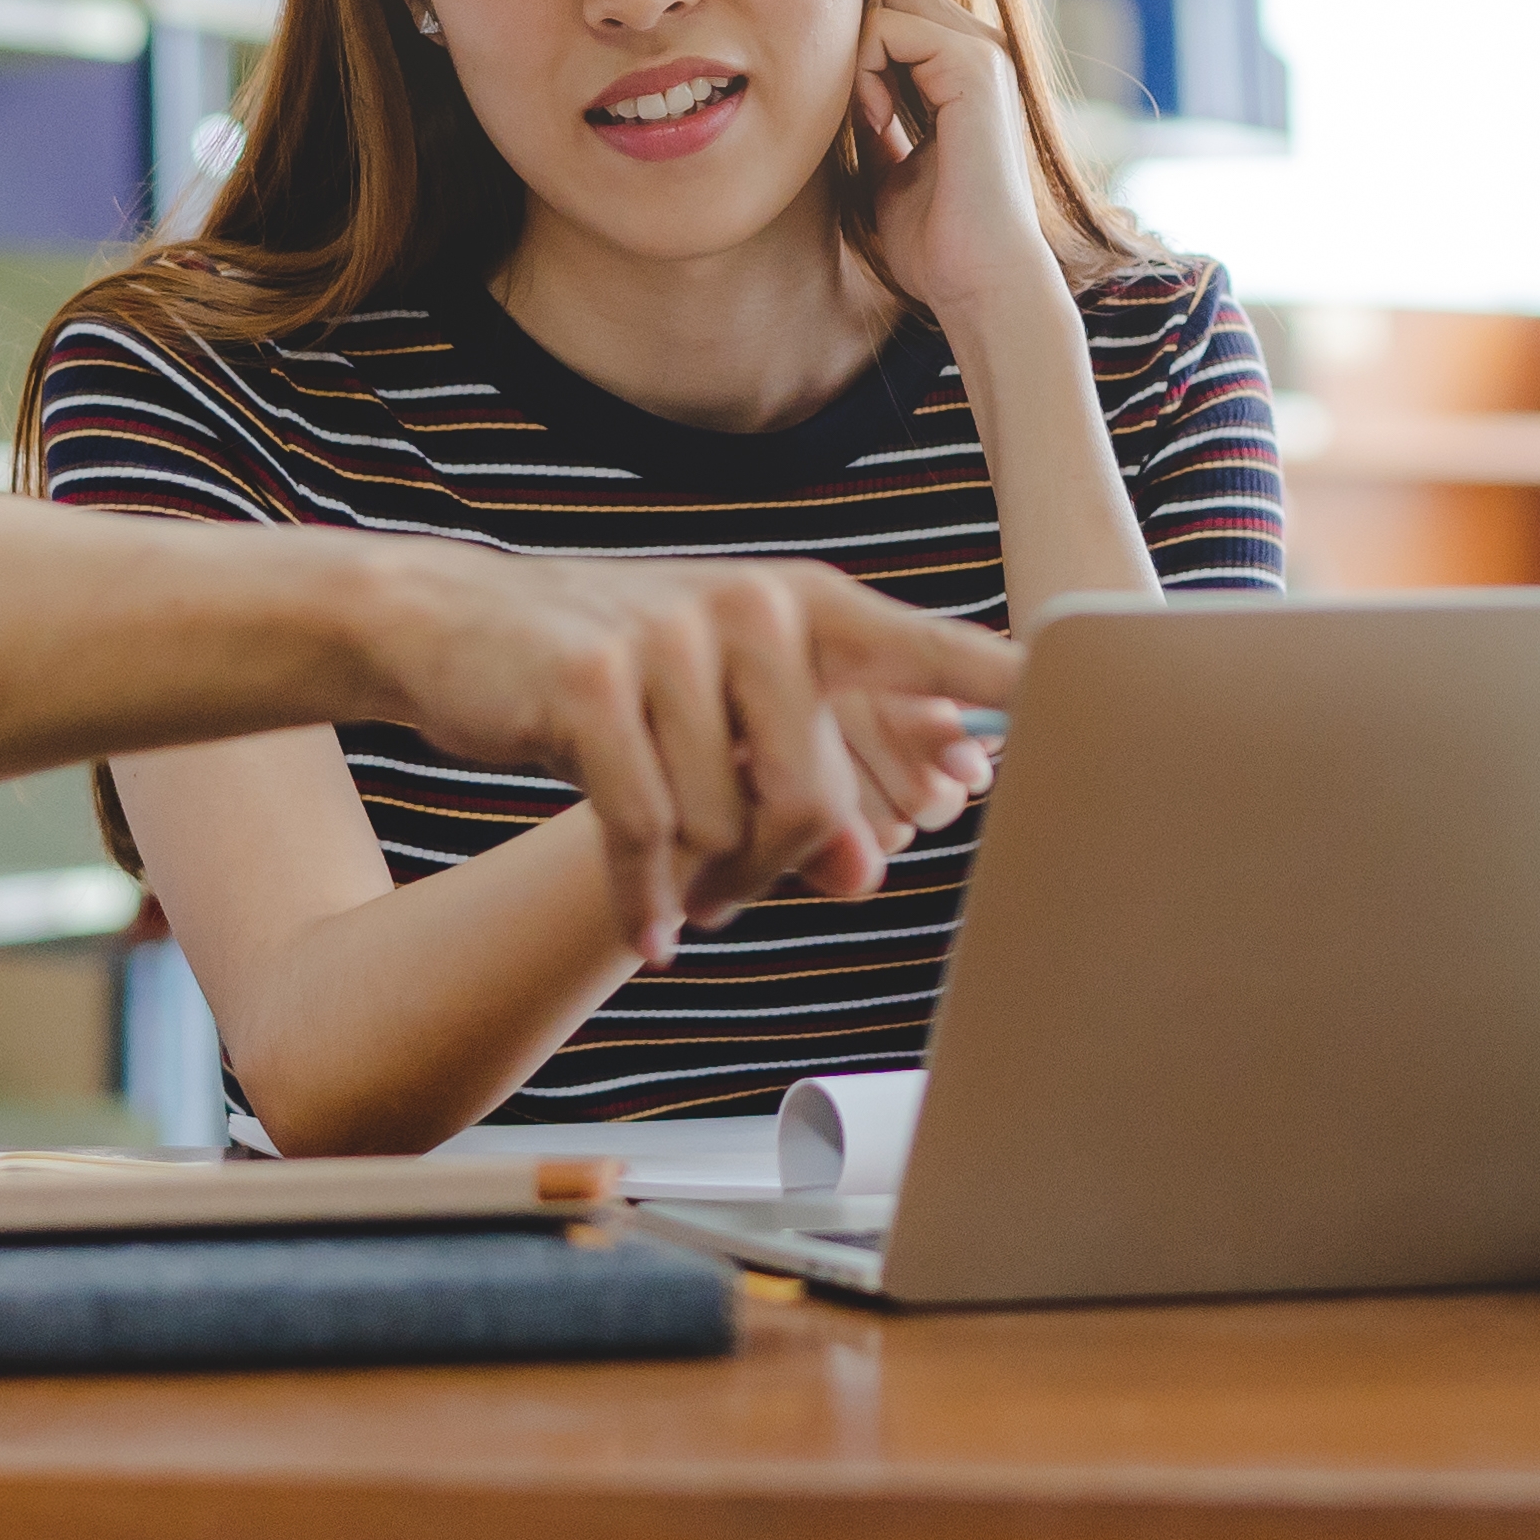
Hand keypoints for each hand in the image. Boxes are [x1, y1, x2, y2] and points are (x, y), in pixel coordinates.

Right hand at [355, 546, 1015, 961]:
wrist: (458, 626)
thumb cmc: (617, 674)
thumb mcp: (721, 718)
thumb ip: (807, 785)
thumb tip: (867, 872)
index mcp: (806, 607)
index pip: (928, 651)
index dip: (1003, 688)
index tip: (1080, 707)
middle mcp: (752, 610)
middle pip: (810, 795)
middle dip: (772, 872)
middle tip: (732, 900)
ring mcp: (669, 639)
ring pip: (726, 824)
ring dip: (702, 885)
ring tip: (677, 891)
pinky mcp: (591, 685)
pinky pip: (644, 831)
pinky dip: (644, 900)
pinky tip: (647, 931)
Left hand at [853, 0, 1067, 319]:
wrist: (979, 281)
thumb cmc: (936, 243)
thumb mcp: (891, 169)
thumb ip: (876, 122)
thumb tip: (834, 92)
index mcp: (967, 71)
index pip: (898, 3)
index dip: (854, 33)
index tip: (843, 101)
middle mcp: (981, 50)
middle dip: (849, 31)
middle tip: (845, 101)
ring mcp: (983, 53)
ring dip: (853, 54)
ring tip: (864, 117)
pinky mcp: (974, 66)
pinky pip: (887, 27)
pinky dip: (862, 71)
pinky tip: (873, 120)